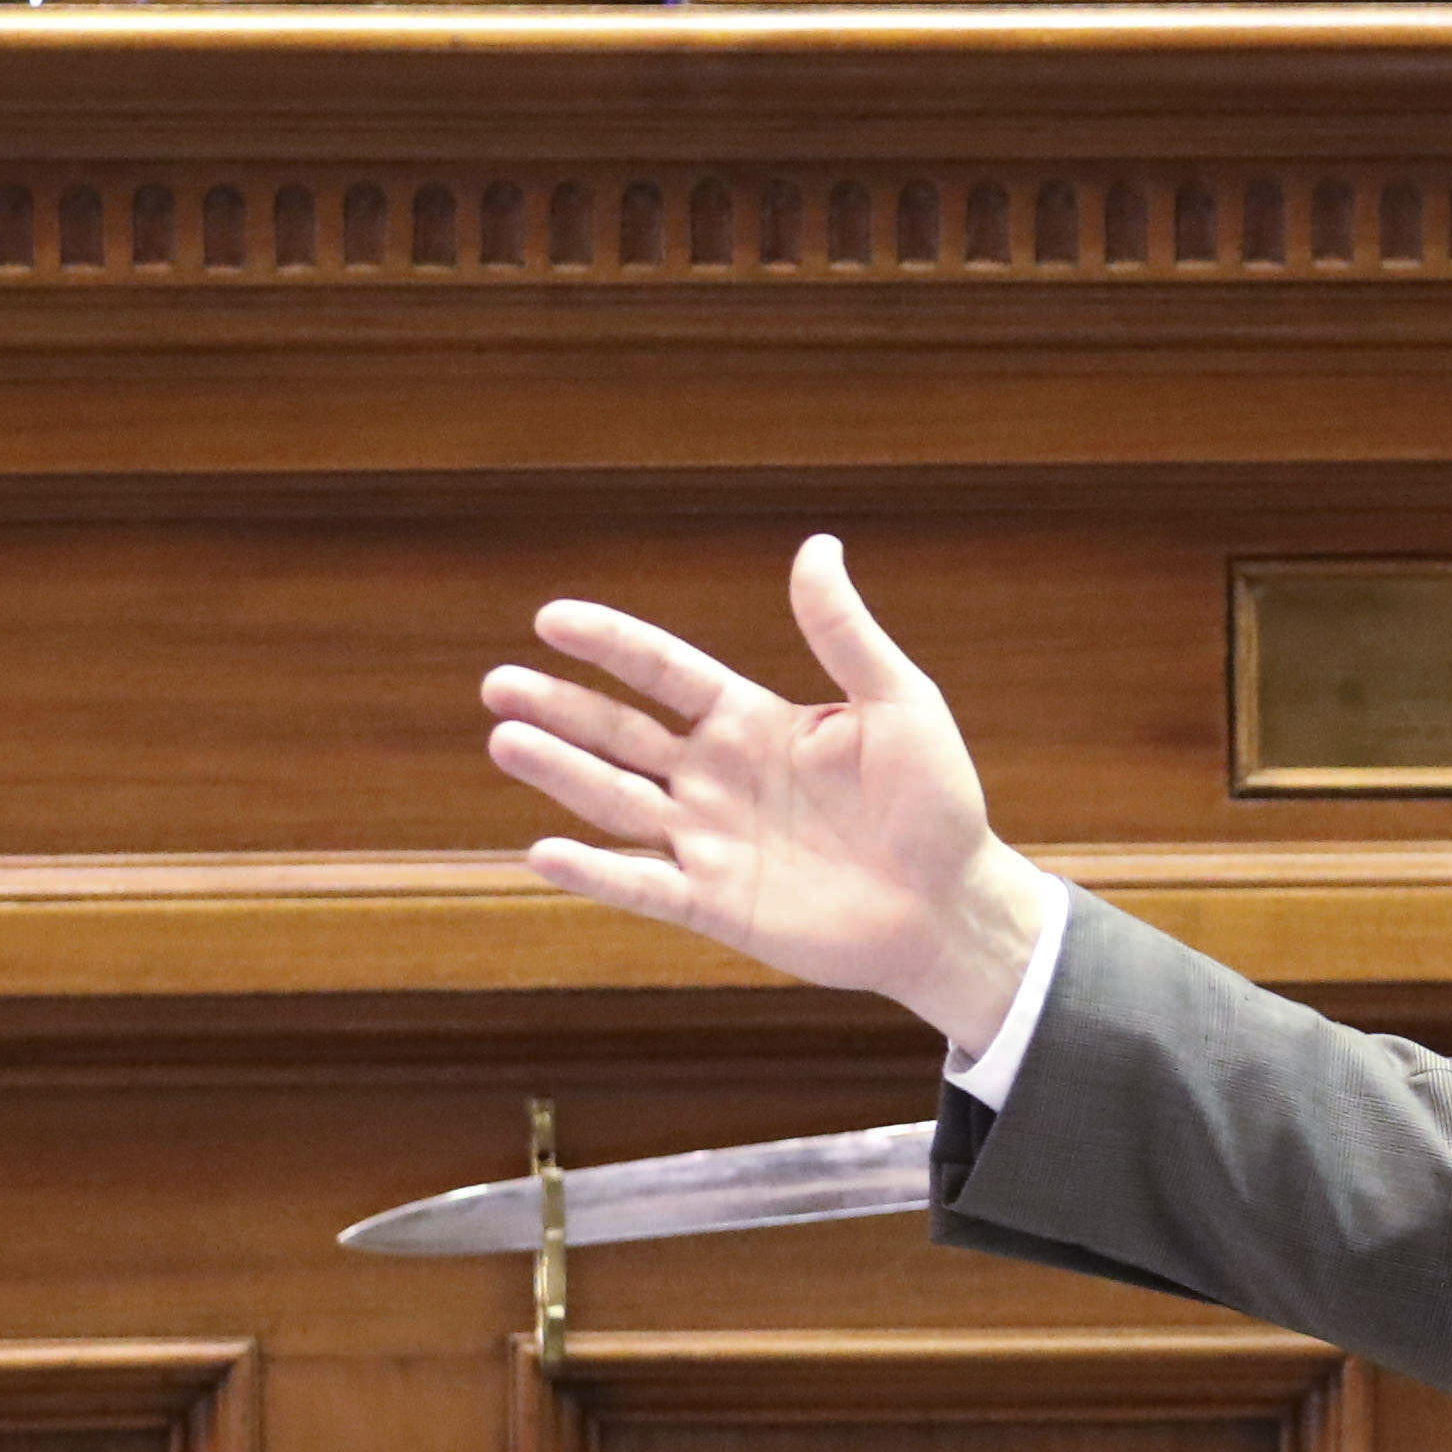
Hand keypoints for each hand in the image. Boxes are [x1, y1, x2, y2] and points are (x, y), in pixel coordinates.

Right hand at [484, 537, 1046, 1050]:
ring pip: (617, 802)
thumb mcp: (899, 702)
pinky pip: (643, 886)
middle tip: (497, 684)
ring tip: (504, 741)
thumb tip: (816, 545)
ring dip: (561, 774)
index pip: (666, 673)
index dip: (611, 646)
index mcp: (753, 722)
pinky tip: (545, 852)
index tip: (550, 619)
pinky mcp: (715, 906)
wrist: (953, 905)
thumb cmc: (936, 801)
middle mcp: (716, 777)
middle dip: (560, 709)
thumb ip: (845, 634)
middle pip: (621, 735)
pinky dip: (596, 874)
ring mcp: (709, 842)